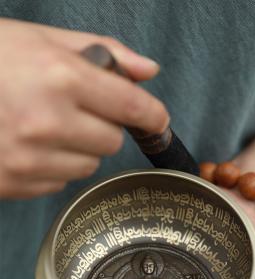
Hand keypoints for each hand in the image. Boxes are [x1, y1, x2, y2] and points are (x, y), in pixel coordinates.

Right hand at [0, 19, 168, 198]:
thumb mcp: (42, 40)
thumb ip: (105, 53)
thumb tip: (148, 72)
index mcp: (60, 78)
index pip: (131, 107)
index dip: (153, 115)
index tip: (158, 120)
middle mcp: (47, 122)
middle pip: (112, 141)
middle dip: (103, 126)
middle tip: (75, 110)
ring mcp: (29, 159)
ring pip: (88, 166)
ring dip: (78, 149)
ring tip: (46, 127)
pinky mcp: (15, 183)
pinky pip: (60, 182)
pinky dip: (54, 167)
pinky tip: (29, 147)